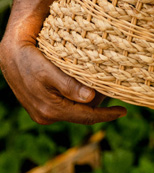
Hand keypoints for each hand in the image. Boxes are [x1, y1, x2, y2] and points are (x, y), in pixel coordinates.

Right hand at [0, 35, 126, 124]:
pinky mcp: (41, 107)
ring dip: (89, 103)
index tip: (123, 111)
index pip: (86, 117)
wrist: (10, 55)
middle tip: (117, 96)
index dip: (106, 115)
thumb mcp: (49, 71)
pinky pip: (66, 106)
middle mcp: (46, 117)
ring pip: (74, 111)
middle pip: (81, 116)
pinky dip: (78, 99)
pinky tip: (86, 89)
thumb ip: (69, 86)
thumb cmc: (30, 60)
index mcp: (51, 111)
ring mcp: (43, 113)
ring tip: (105, 90)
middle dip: (100, 109)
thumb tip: (90, 98)